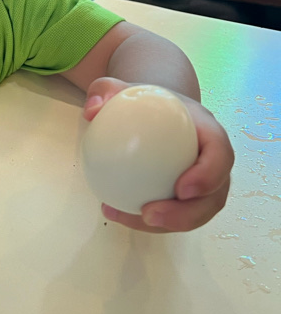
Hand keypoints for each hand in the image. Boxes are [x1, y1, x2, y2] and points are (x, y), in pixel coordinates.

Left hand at [83, 77, 232, 232]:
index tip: (181, 189)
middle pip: (213, 195)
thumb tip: (92, 111)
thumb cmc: (143, 101)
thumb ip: (105, 91)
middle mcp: (213, 161)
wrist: (154, 112)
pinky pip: (175, 215)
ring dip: (166, 224)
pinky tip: (115, 212)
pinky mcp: (188, 198)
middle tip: (149, 214)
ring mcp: (205, 183)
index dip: (209, 175)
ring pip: (195, 213)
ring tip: (127, 218)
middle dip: (186, 214)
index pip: (220, 153)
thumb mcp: (122, 88)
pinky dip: (148, 220)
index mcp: (208, 131)